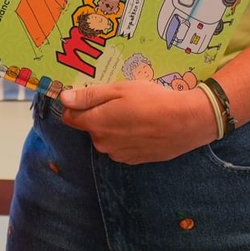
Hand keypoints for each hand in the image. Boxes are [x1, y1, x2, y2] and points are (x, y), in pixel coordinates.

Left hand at [59, 80, 219, 163]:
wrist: (185, 122)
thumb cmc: (152, 100)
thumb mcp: (120, 90)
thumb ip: (89, 96)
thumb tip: (63, 98)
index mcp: (96, 124)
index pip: (69, 117)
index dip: (76, 104)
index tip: (91, 95)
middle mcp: (102, 143)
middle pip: (90, 127)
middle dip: (99, 114)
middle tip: (122, 101)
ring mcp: (118, 154)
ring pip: (106, 137)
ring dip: (114, 126)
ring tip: (136, 113)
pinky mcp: (133, 160)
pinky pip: (121, 146)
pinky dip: (127, 137)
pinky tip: (143, 126)